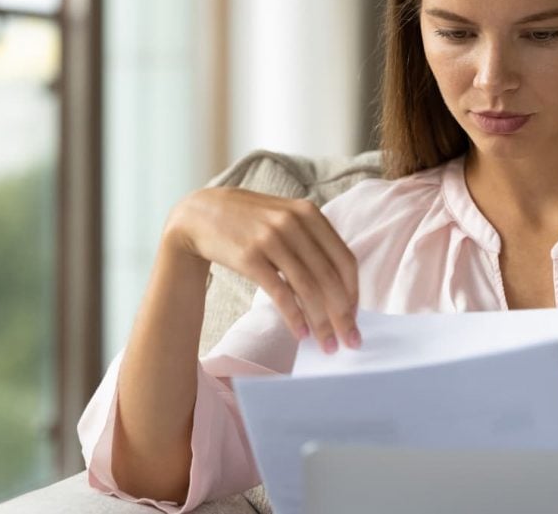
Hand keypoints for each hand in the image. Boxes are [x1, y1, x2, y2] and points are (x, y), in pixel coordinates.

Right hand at [163, 187, 359, 351]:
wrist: (200, 214)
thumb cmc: (251, 222)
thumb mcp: (287, 218)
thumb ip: (313, 242)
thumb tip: (340, 287)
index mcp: (310, 214)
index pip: (345, 259)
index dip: (354, 292)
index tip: (356, 316)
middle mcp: (294, 223)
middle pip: (330, 278)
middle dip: (343, 314)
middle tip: (350, 341)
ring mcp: (271, 239)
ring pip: (308, 288)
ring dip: (321, 321)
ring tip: (327, 344)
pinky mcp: (249, 256)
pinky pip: (280, 292)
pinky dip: (294, 316)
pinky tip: (301, 333)